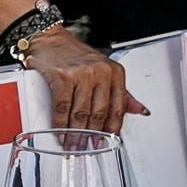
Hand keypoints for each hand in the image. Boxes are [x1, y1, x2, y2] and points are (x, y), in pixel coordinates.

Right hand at [19, 27, 146, 134]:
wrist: (48, 38)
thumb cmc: (73, 54)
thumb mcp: (103, 69)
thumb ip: (121, 91)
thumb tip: (139, 110)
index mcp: (114, 72)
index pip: (118, 107)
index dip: (112, 128)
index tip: (107, 141)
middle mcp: (100, 72)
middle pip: (99, 113)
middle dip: (92, 135)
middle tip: (87, 147)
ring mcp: (81, 74)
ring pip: (81, 112)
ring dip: (76, 133)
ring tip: (73, 144)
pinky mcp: (62, 77)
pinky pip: (62, 107)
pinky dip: (60, 123)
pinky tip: (60, 131)